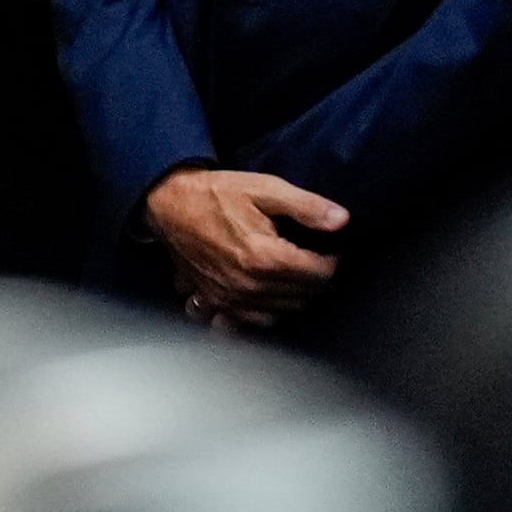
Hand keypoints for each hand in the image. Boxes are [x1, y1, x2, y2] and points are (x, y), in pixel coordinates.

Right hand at [144, 165, 347, 325]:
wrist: (170, 204)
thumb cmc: (215, 195)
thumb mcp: (265, 189)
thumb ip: (307, 206)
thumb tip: (341, 220)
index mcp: (265, 257)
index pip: (321, 274)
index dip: (332, 259)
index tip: (329, 247)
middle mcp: (248, 285)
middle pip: (304, 295)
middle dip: (314, 277)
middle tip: (310, 256)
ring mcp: (229, 298)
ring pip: (281, 312)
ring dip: (292, 296)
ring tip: (290, 274)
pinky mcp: (214, 302)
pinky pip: (248, 322)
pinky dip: (261, 313)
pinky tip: (264, 296)